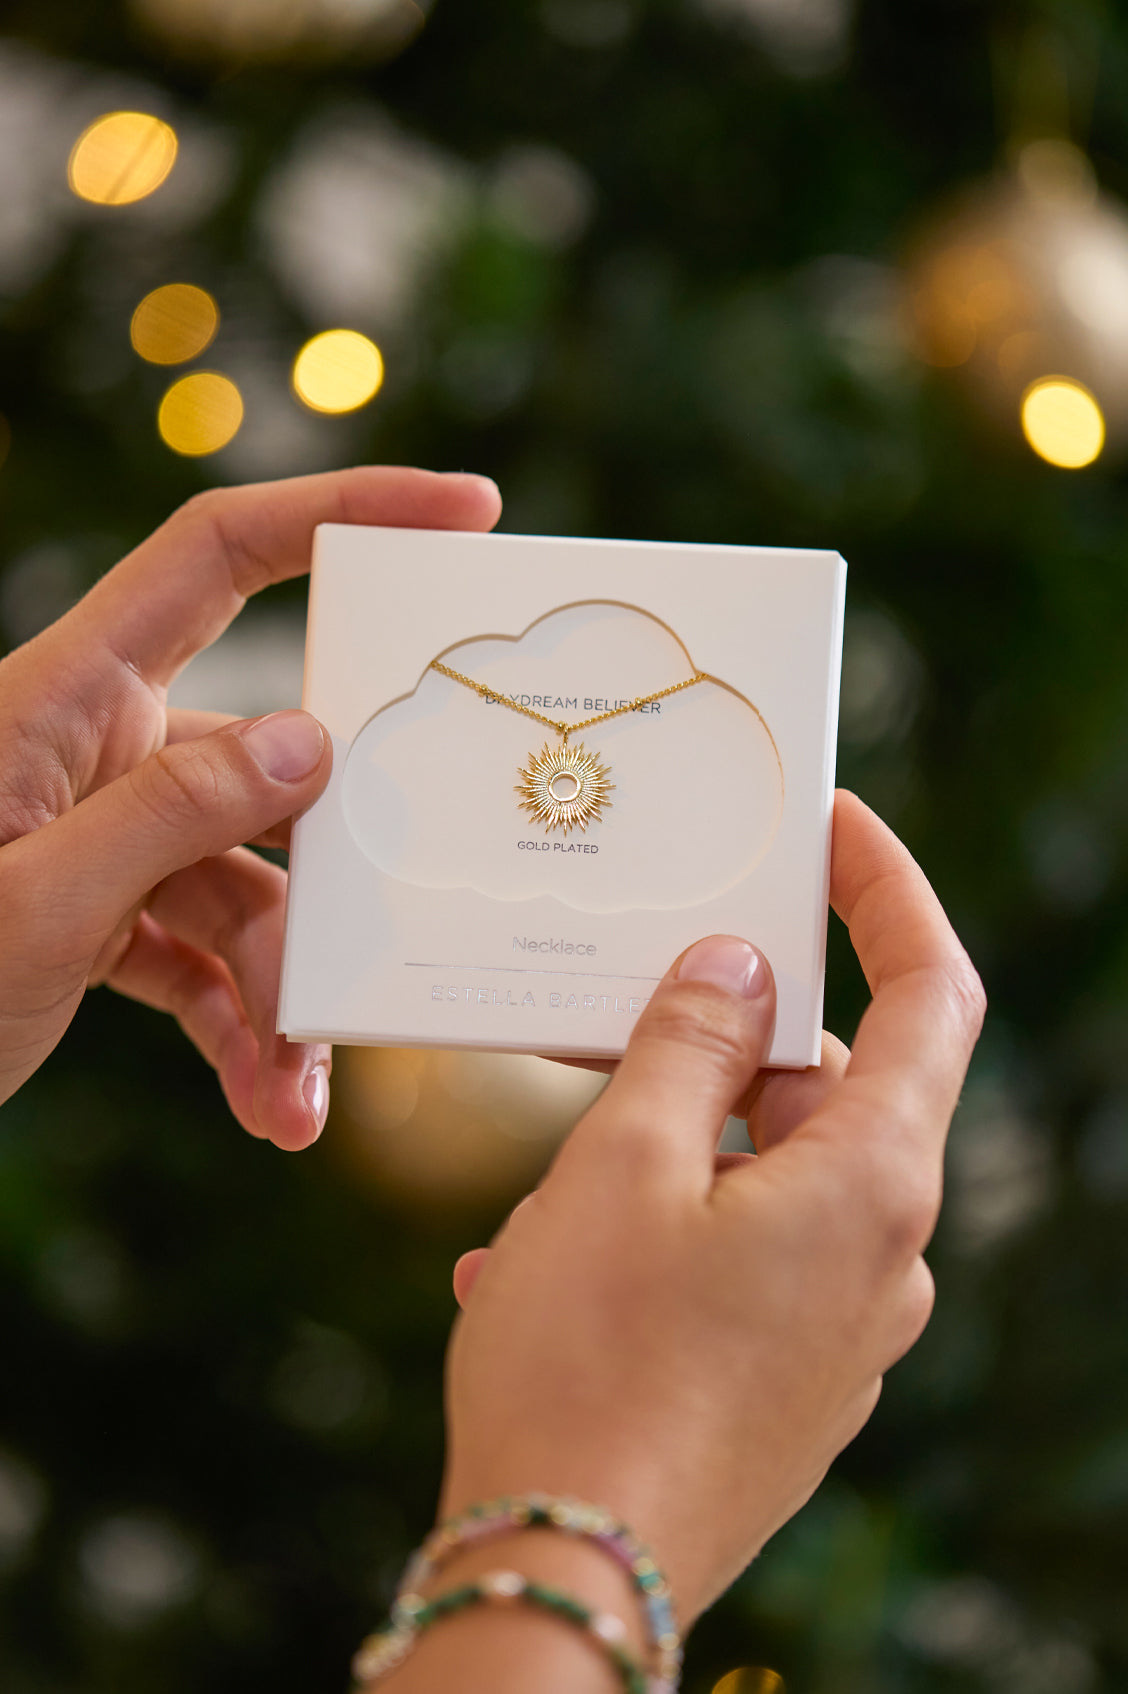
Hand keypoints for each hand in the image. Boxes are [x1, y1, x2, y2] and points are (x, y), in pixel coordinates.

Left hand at [0, 467, 500, 1146]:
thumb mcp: (29, 904)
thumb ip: (171, 817)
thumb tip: (314, 741)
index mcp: (68, 695)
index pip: (218, 555)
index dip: (342, 508)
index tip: (465, 514)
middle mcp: (100, 749)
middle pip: (270, 772)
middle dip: (330, 881)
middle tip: (389, 953)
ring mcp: (108, 834)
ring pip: (247, 888)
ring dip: (282, 994)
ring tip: (294, 1100)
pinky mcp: (105, 915)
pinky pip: (202, 957)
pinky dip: (238, 1028)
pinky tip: (262, 1103)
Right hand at [440, 793, 984, 1627]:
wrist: (566, 1579)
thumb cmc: (593, 1361)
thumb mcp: (626, 1163)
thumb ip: (690, 1043)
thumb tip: (737, 964)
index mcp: (875, 1181)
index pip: (933, 994)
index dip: (889, 895)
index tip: (834, 832)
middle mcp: (883, 1257)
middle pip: (832, 1087)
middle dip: (729, 1040)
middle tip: (627, 1008)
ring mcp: (840, 1329)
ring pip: (769, 1174)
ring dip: (669, 1148)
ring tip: (547, 1178)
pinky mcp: (787, 1381)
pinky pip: (738, 1259)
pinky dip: (659, 1230)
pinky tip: (544, 1263)